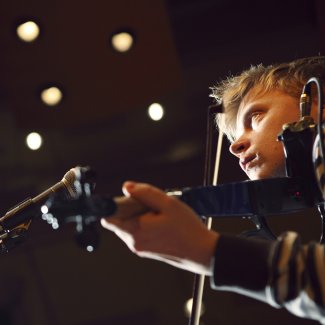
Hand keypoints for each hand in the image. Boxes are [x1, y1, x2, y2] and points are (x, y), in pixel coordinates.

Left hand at [101, 181, 218, 274]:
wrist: (201, 252)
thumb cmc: (187, 229)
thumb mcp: (168, 204)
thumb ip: (145, 193)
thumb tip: (126, 187)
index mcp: (135, 230)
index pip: (109, 217)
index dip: (116, 204)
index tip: (130, 199)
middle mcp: (133, 242)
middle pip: (118, 220)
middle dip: (130, 208)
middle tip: (151, 206)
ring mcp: (139, 248)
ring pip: (128, 225)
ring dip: (138, 216)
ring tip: (159, 215)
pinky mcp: (145, 250)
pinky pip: (137, 233)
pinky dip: (144, 224)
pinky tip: (161, 222)